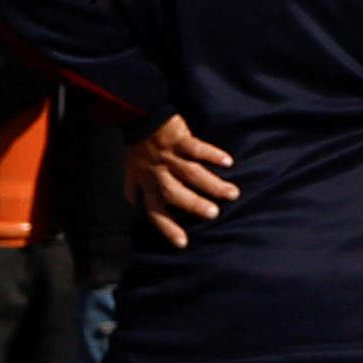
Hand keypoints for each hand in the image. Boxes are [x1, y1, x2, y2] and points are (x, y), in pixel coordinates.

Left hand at [124, 113, 239, 248]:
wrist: (140, 119)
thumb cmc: (138, 149)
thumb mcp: (131, 173)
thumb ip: (134, 190)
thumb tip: (136, 206)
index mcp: (147, 185)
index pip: (155, 212)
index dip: (168, 227)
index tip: (183, 243)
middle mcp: (158, 174)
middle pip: (175, 193)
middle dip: (194, 205)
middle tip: (214, 214)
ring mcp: (170, 157)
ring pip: (191, 173)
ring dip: (211, 184)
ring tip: (231, 194)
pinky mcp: (180, 140)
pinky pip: (197, 148)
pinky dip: (212, 155)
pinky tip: (228, 162)